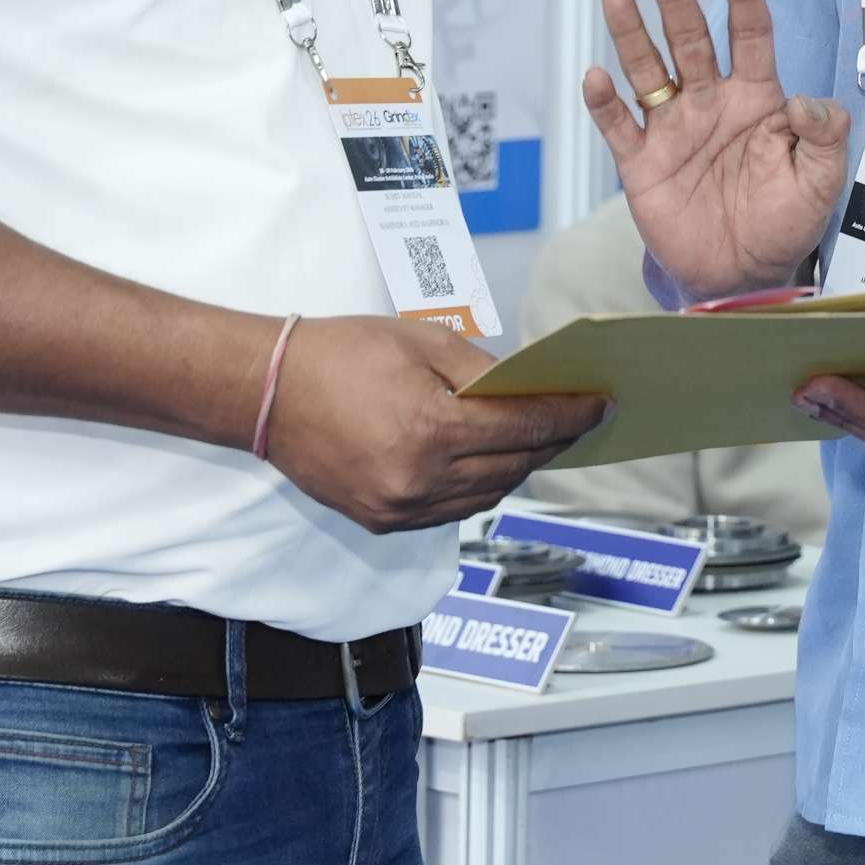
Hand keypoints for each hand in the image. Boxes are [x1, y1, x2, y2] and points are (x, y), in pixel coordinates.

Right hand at [259, 316, 602, 531]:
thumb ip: (481, 373)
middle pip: (512, 467)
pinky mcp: (382, 521)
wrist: (265, 391)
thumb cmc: (339, 353)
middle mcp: (419, 481)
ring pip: (485, 497)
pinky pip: (449, 511)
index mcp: (432, 431)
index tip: (600, 405)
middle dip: (550, 442)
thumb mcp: (422, 342)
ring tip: (538, 440)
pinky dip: (477, 488)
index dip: (570, 416)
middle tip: (576, 419)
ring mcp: (399, 509)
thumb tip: (528, 390)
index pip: (525, 427)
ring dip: (516, 469)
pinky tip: (488, 463)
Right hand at [582, 0, 850, 301]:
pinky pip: (619, 127)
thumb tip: (807, 101)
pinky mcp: (643, 164)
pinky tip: (597, 77)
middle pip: (691, 39)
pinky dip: (605, 103)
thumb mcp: (822, 179)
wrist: (745, 274)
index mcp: (756, 98)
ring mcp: (673, 129)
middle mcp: (710, 102)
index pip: (751, 35)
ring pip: (648, 71)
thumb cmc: (786, 220)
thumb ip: (825, 136)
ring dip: (632, 34)